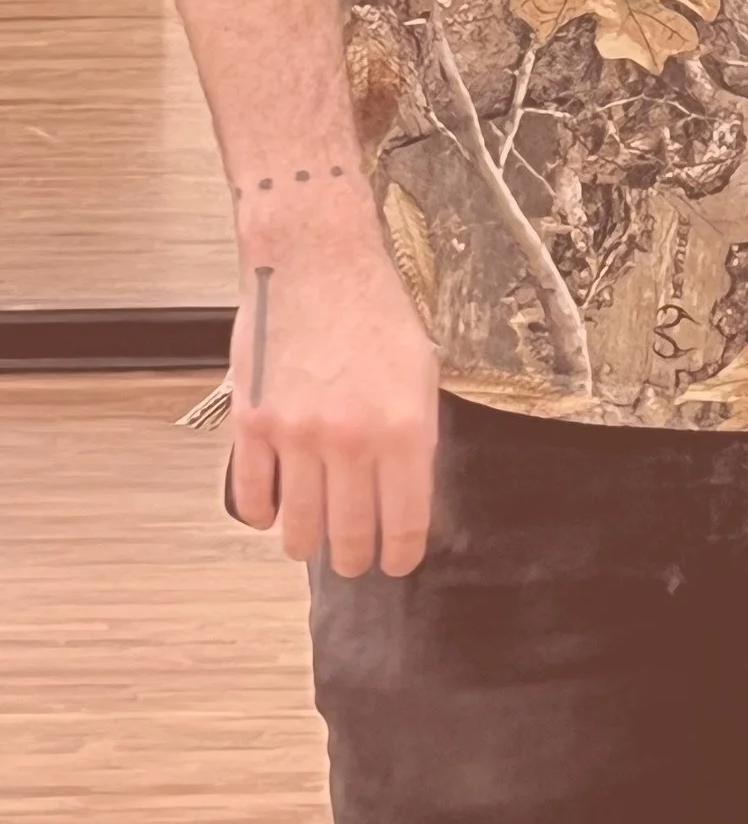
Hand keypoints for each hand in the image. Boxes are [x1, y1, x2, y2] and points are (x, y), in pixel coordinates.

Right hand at [225, 209, 439, 579]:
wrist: (315, 262)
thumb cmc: (371, 308)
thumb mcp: (420, 372)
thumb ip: (414, 437)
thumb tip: (408, 492)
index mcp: (403, 428)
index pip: (406, 522)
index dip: (402, 553)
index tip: (397, 561)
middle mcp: (351, 438)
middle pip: (350, 534)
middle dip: (354, 558)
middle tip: (353, 560)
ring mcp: (297, 434)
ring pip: (299, 525)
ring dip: (306, 544)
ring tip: (310, 543)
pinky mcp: (252, 423)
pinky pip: (251, 495)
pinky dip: (261, 514)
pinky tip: (272, 513)